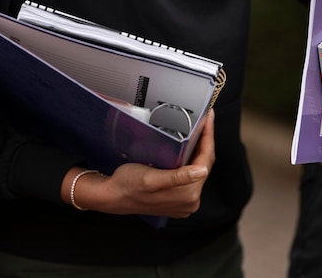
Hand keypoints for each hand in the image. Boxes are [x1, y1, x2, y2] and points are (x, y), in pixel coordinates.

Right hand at [62, 109, 215, 217]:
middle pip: (204, 164)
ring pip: (198, 169)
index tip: (209, 119)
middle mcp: (190, 201)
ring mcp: (185, 202)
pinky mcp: (179, 199)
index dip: (208, 138)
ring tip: (199, 130)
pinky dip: (191, 160)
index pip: (205, 161)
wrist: (112, 196)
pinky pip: (191, 176)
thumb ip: (178, 177)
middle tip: (205, 120)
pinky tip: (190, 147)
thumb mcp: (151, 179)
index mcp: (188, 195)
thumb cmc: (127, 185)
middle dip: (205, 142)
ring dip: (198, 150)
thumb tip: (202, 171)